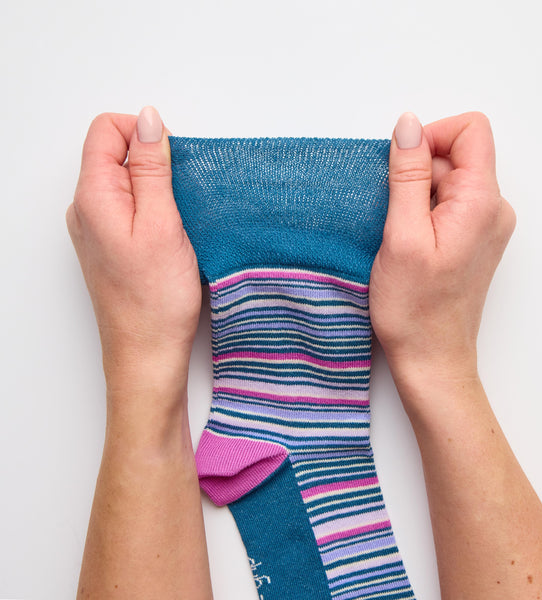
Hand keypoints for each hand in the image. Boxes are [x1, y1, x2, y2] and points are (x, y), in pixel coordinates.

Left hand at [66, 107, 201, 397]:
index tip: (172, 163)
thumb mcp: (162, 223)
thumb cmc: (155, 298)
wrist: (147, 352)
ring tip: (179, 223)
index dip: (143, 134)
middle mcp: (86, 208)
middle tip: (180, 201)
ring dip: (158, 191)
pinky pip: (131, 208)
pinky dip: (155, 211)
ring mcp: (98, 228)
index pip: (106, 130)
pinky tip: (173, 236)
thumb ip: (151, 168)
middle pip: (117, 155)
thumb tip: (147, 119)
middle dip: (154, 164)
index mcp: (92, 196)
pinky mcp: (112, 244)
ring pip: (128, 183)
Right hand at [370, 112, 515, 384]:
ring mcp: (484, 226)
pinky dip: (422, 213)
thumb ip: (407, 175)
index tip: (401, 170)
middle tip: (396, 217)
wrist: (431, 357)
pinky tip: (407, 242)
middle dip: (417, 174)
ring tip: (400, 235)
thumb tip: (409, 125)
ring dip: (416, 196)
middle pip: (456, 156)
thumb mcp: (402, 235)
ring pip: (447, 181)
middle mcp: (492, 209)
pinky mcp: (471, 240)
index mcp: (481, 202)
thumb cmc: (415, 308)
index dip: (430, 138)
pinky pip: (447, 205)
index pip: (470, 130)